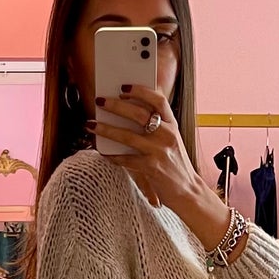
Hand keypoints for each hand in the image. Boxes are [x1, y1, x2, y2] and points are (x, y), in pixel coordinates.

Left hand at [94, 84, 232, 247]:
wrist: (188, 192)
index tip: (124, 86)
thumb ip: (157, 126)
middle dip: (116, 105)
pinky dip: (112, 156)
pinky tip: (103, 152)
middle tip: (100, 100)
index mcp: (172, 125)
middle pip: (139, 114)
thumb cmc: (175, 165)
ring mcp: (159, 151)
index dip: (140, 90)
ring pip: (127, 136)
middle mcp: (167, 135)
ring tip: (91, 124)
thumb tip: (127, 112)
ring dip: (105, 129)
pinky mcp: (151, 168)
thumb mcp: (171, 140)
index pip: (158, 100)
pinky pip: (125, 159)